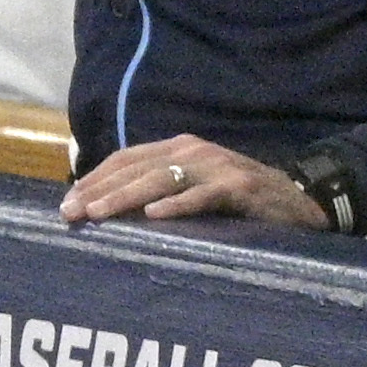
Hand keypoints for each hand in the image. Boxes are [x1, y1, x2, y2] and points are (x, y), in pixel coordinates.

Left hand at [63, 135, 312, 228]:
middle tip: (70, 213)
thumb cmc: (236, 200)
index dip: (94, 179)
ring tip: (97, 213)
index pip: (124, 159)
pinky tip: (153, 217)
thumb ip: (157, 189)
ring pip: (161, 179)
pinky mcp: (239, 186)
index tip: (66, 202)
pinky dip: (177, 205)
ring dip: (125, 197)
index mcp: (177, 149)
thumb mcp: (191, 188)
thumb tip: (104, 207)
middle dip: (99, 190)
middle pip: (135, 168)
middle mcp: (193, 151)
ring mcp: (217, 167)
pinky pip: (203, 196)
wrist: (300, 200)